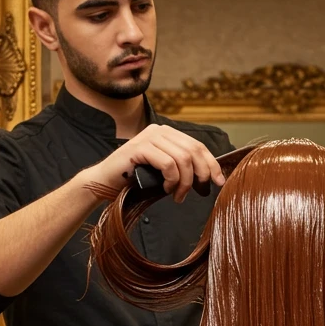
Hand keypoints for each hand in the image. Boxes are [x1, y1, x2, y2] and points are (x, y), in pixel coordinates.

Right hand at [79, 125, 225, 203]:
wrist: (105, 183)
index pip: (198, 146)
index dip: (212, 164)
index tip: (219, 181)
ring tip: (177, 195)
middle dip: (201, 174)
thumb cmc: (135, 179)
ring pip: (183, 159)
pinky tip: (165, 189)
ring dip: (184, 182)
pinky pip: (168, 164)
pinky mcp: (139, 148)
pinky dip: (171, 180)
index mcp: (167, 133)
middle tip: (198, 192)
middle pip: (194, 151)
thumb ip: (182, 167)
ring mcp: (149, 137)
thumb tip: (209, 175)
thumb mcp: (164, 171)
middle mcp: (159, 130)